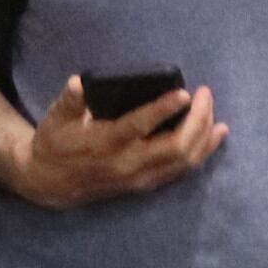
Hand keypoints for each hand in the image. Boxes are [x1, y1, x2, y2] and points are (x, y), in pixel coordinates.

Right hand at [0, 74, 226, 209]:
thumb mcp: (55, 119)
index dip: (164, 110)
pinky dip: (199, 155)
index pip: (140, 126)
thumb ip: (70, 101)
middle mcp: (127, 163)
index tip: (185, 93)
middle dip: (197, 121)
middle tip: (206, 94)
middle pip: (174, 147)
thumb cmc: (54, 143)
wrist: (49, 184)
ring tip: (218, 118)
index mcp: (105, 143)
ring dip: (204, 140)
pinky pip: (179, 172)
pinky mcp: (144, 186)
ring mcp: (138, 178)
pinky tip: (212, 139)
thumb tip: (78, 82)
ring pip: (182, 163)